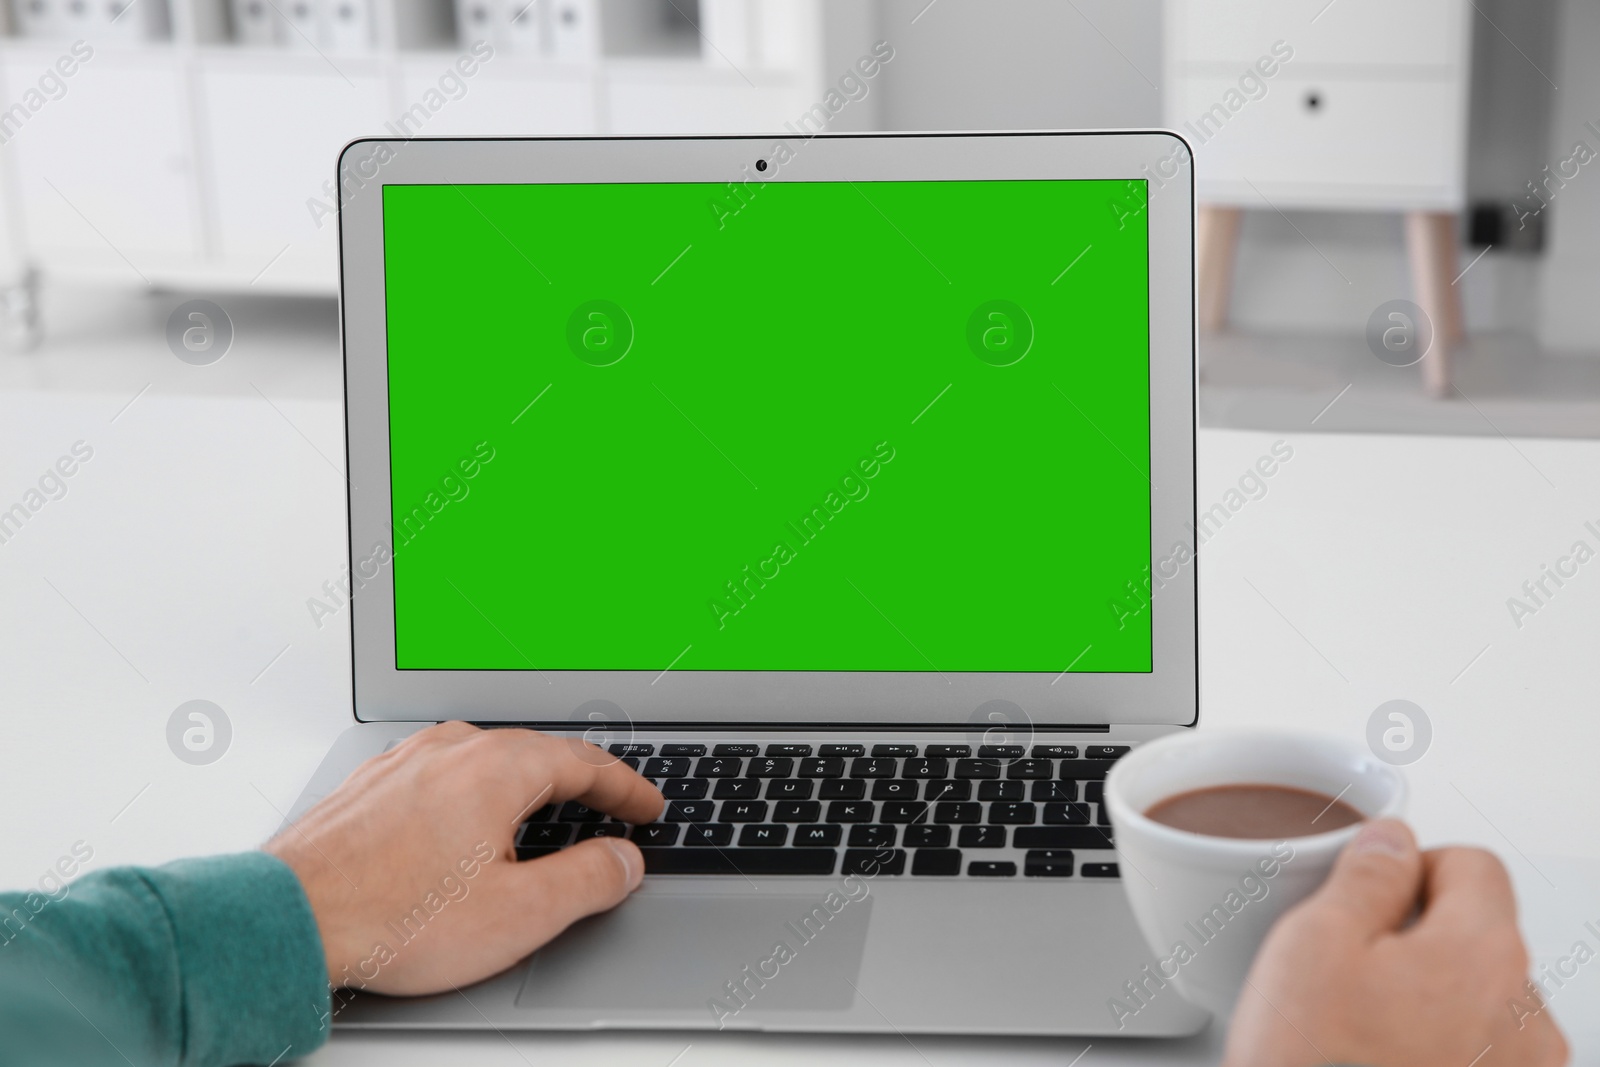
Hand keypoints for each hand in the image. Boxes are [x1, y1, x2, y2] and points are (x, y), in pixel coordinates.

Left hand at [264, 722, 662, 995]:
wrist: (288, 919)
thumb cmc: (390, 918)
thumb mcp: (517, 914)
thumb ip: (586, 881)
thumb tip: (623, 860)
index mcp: (497, 768)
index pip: (584, 763)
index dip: (625, 788)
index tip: (646, 807)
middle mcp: (451, 750)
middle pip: (535, 753)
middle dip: (578, 782)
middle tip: (608, 808)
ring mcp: (405, 762)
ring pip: (484, 759)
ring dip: (524, 785)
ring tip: (541, 817)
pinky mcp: (371, 785)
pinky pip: (441, 776)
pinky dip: (473, 795)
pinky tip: (465, 827)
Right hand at [1224, 818, 1566, 1066]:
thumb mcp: (1312, 946)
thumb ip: (1363, 876)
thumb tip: (1392, 839)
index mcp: (1484, 953)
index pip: (1471, 864)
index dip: (1407, 872)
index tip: (1363, 902)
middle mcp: (1526, 1018)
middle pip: (1479, 938)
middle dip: (1415, 944)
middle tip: (1344, 980)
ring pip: (1478, 1005)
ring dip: (1426, 1006)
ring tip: (1358, 1039)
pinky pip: (1478, 1061)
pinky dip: (1435, 1057)